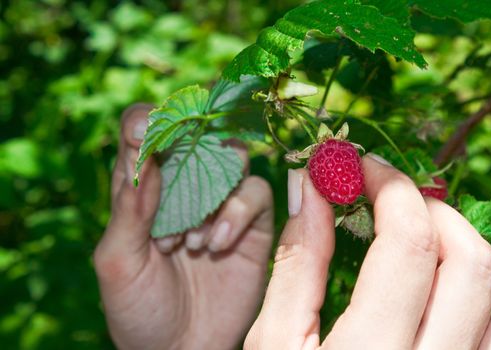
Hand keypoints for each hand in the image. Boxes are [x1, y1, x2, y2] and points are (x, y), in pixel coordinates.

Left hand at [94, 105, 273, 349]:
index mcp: (143, 187)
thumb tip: (144, 151)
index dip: (146, 120)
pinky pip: (256, 194)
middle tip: (180, 186)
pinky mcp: (252, 223)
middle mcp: (184, 185)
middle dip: (191, 152)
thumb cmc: (139, 308)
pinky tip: (215, 245)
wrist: (182, 348)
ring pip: (233, 157)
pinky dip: (237, 213)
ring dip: (213, 191)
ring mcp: (221, 202)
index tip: (144, 132)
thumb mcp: (118, 261)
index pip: (143, 130)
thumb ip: (129, 208)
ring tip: (190, 240)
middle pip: (196, 133)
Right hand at [245, 155, 490, 348]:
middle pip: (471, 261)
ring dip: (473, 245)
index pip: (408, 246)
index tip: (361, 167)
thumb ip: (297, 259)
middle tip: (390, 202)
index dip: (388, 188)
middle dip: (431, 210)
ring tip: (427, 237)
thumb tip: (312, 184)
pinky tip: (458, 284)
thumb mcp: (275, 340)